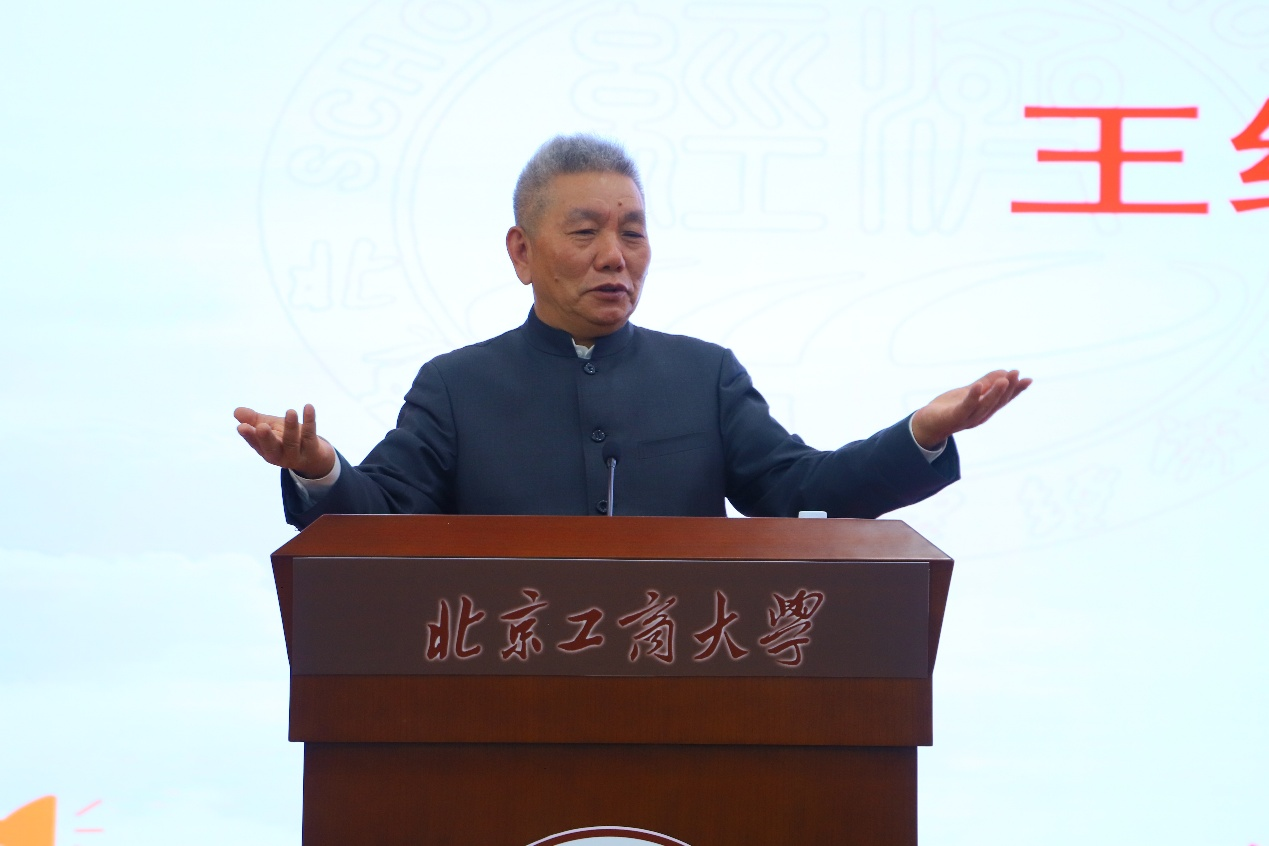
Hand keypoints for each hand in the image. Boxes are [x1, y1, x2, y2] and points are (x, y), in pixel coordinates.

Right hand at [234, 404, 336, 478]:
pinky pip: (310, 435)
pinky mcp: (312, 449)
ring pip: (292, 442)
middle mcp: (280, 455)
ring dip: (291, 427)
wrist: (313, 456)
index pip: (256, 443)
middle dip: (266, 438)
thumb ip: (254, 420)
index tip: (242, 427)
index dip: (249, 436)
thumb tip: (236, 411)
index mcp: (266, 450)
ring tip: (290, 411)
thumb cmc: (286, 438)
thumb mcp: (269, 427)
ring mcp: (297, 454)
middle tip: (261, 426)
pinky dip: (310, 421)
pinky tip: (308, 407)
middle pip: (272, 448)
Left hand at [910, 370, 1031, 449]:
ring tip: (1004, 379)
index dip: (1016, 390)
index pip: (1003, 399)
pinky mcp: (953, 418)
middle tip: (1016, 373)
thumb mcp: (969, 392)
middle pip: (997, 402)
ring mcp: (967, 418)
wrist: (926, 424)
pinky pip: (965, 407)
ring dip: (994, 393)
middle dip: (1008, 388)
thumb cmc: (949, 408)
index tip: (1028, 379)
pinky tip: (977, 386)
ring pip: (984, 405)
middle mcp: (980, 416)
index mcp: (985, 410)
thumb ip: (985, 383)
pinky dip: (972, 397)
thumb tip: (1004, 372)